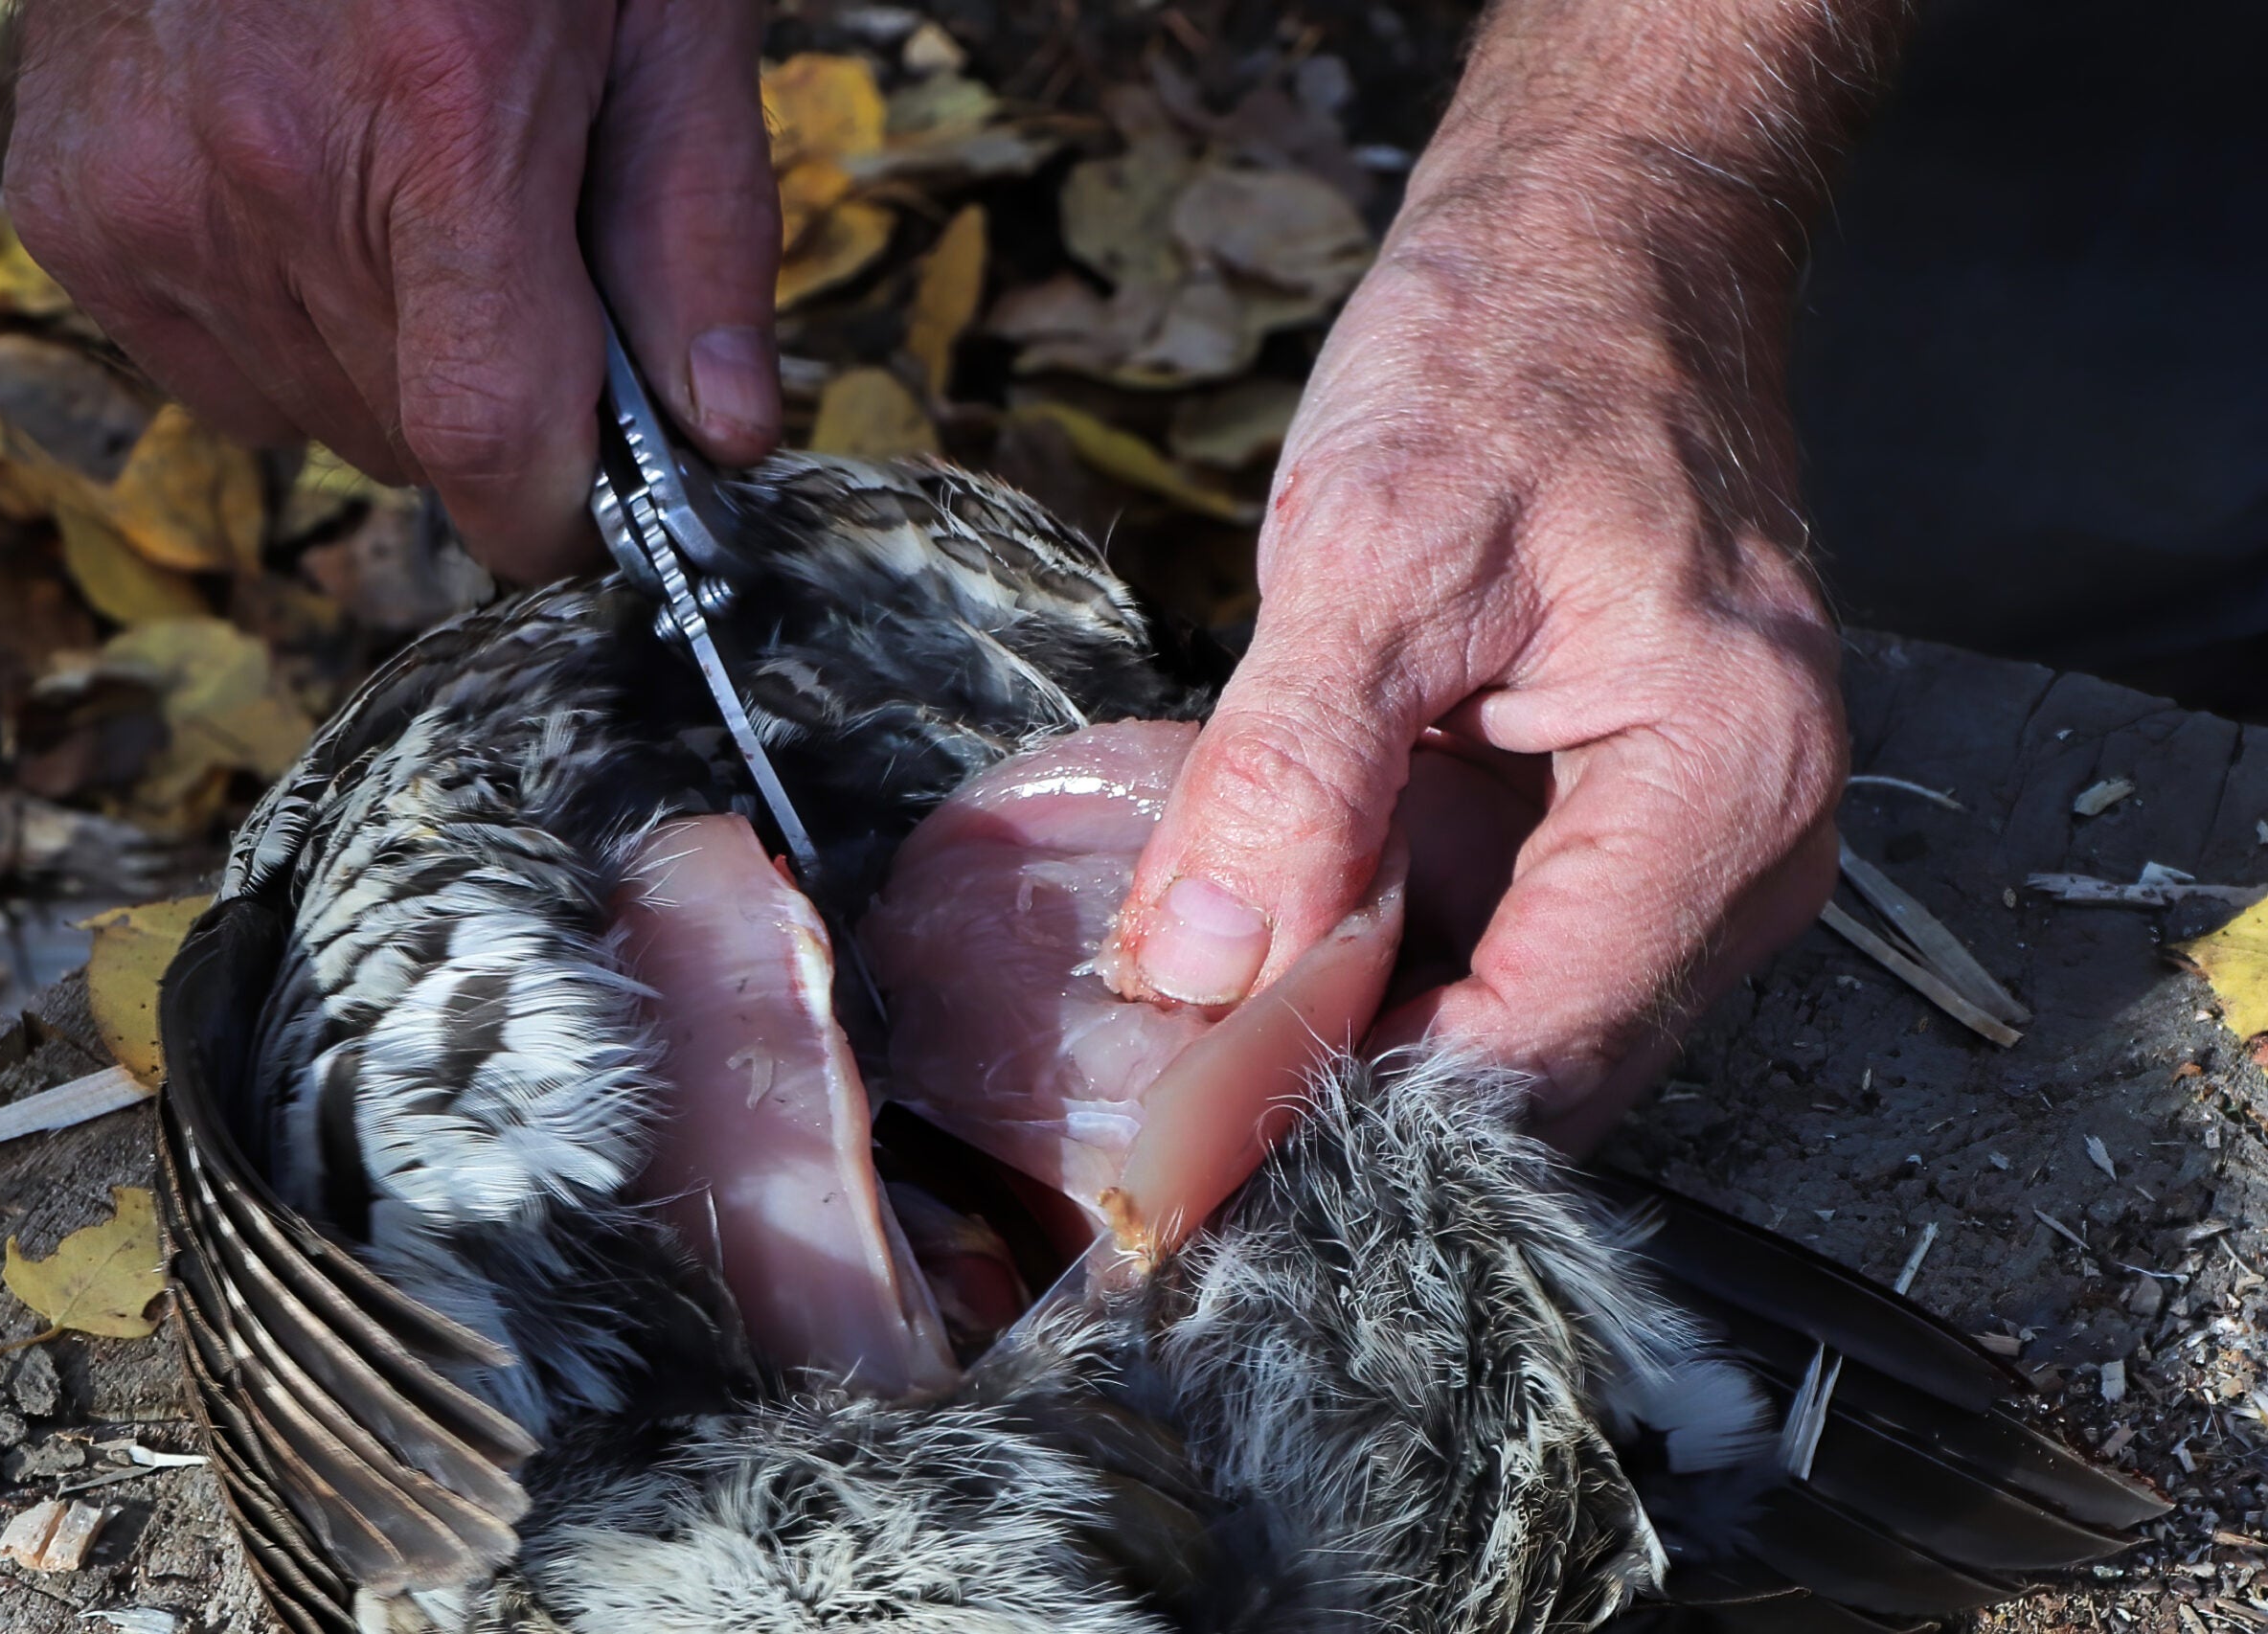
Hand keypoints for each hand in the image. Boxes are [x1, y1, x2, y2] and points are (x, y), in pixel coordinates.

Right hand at [5, 0, 780, 580]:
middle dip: (496, 406)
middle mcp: (268, 174)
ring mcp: (149, 194)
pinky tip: (314, 205)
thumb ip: (696, 226)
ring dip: (388, 367)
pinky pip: (213, 373)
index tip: (605, 515)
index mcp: (441, 124)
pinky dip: (282, 329)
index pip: (485, 434)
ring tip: (413, 207)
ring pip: (315, 419)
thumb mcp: (663, 17)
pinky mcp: (75, 205)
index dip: (556, 514)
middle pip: (411, 441)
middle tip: (528, 275)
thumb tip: (722, 432)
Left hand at [1106, 0, 1907, 1144]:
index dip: (1360, 1112)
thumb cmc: (1516, 354)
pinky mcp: (1640, 823)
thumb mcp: (1372, 548)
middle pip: (1547, 1067)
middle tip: (1176, 1098)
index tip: (1195, 1138)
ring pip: (1526, 1024)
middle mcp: (1753, 849)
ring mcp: (1704, 845)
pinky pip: (1515, 948)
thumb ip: (1290, 773)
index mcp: (1725, 786)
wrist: (1606, 246)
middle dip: (1361, 1093)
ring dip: (1372, 1034)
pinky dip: (1397, 959)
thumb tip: (1201, 975)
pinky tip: (1286, 930)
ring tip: (1210, 1018)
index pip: (1539, 1046)